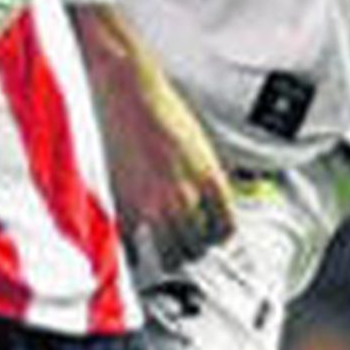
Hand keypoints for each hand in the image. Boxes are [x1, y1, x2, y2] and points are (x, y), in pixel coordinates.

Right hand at [72, 5, 235, 269]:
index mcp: (210, 178)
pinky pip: (134, 249)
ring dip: (169, 257)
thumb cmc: (160, 108)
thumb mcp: (199, 141)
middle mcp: (186, 195)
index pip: (225, 227)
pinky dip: (135, 253)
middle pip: (199, 246)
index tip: (212, 237)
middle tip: (186, 246)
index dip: (219, 236)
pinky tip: (134, 249)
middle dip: (193, 248)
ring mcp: (154, 204)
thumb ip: (207, 175)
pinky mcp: (124, 207)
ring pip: (171, 255)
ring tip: (164, 254)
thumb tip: (210, 200)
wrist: (125, 92)